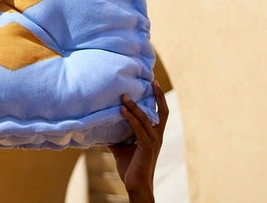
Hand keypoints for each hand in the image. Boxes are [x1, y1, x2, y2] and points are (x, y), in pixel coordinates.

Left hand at [109, 79, 168, 202]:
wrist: (135, 186)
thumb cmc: (130, 168)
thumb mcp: (122, 148)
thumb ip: (117, 135)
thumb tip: (103, 125)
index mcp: (155, 135)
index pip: (160, 113)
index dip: (159, 98)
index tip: (154, 82)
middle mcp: (157, 136)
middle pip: (162, 111)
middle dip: (157, 95)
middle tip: (151, 80)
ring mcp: (153, 141)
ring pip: (145, 118)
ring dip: (134, 106)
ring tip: (124, 96)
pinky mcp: (146, 146)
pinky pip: (138, 128)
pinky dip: (130, 118)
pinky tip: (122, 110)